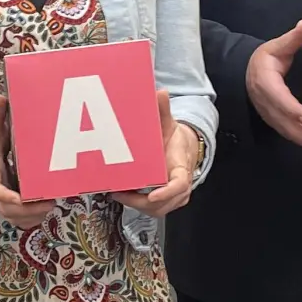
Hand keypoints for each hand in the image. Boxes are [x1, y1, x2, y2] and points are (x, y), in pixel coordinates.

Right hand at [0, 95, 53, 229]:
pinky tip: (46, 210)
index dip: (6, 196)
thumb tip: (1, 98)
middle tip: (49, 202)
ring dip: (32, 217)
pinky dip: (32, 219)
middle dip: (27, 211)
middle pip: (7, 209)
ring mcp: (3, 198)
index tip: (20, 198)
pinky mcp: (10, 202)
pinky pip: (19, 218)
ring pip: (14, 217)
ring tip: (50, 206)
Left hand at [115, 90, 198, 216]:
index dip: (165, 193)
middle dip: (140, 202)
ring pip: (156, 210)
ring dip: (136, 205)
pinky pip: (152, 208)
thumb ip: (163, 111)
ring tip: (118, 193)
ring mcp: (173, 197)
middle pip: (163, 204)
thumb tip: (160, 92)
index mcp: (181, 169)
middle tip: (120, 193)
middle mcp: (179, 187)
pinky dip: (137, 204)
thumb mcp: (169, 124)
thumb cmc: (174, 140)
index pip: (178, 186)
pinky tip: (123, 194)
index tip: (152, 196)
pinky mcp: (165, 201)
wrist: (183, 150)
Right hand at [246, 22, 301, 152]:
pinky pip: (287, 133)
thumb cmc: (263, 60)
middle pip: (284, 120)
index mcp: (265, 82)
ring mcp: (269, 114)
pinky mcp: (274, 121)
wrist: (245, 73)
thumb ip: (291, 39)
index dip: (293, 109)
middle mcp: (266, 102)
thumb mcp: (275, 46)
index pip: (279, 98)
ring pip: (286, 130)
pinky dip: (301, 141)